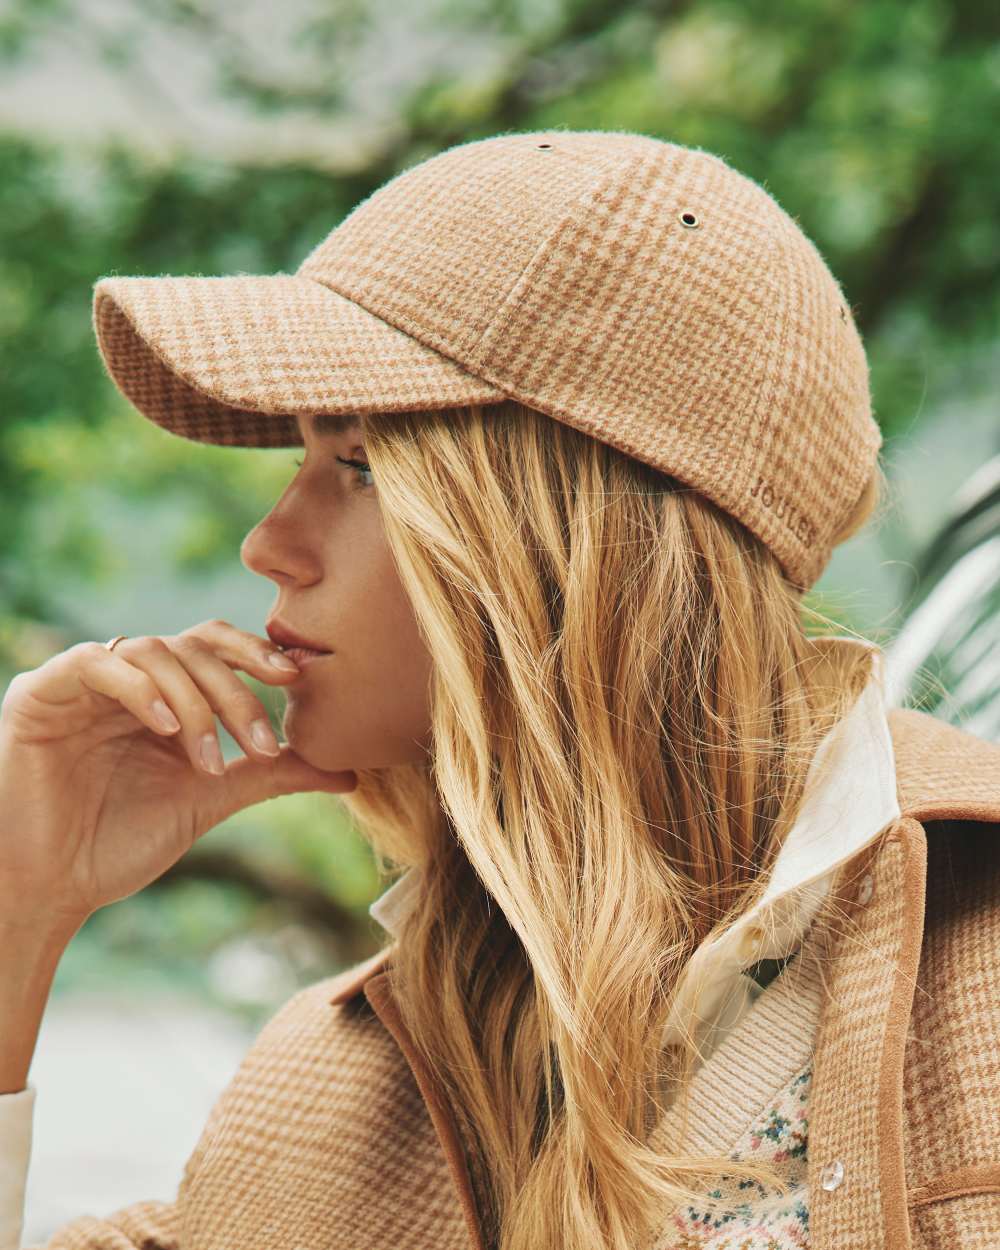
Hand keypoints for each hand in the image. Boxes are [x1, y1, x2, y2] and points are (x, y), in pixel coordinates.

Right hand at [0, 619, 356, 936]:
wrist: (55, 886)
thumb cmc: (124, 843)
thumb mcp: (212, 798)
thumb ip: (273, 774)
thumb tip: (351, 772)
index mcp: (168, 694)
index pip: (218, 647)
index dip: (259, 654)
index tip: (299, 680)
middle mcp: (129, 678)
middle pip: (194, 646)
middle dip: (237, 690)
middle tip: (265, 743)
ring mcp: (85, 680)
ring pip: (154, 650)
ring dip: (194, 703)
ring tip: (209, 760)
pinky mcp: (43, 691)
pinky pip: (97, 662)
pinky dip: (139, 688)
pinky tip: (165, 728)